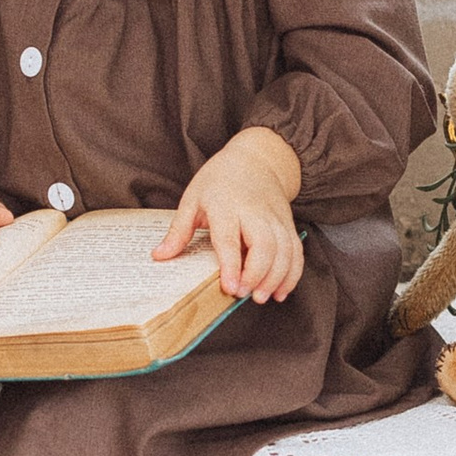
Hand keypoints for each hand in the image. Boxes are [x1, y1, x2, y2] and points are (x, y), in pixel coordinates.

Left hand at [155, 130, 303, 303]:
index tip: (230, 288)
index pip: (230, 238)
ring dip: (277, 277)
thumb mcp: (193, 198)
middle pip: (265, 245)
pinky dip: (292, 273)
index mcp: (225, 205)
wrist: (256, 158)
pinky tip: (280, 292)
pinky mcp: (288, 223)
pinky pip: (296, 250)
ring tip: (262, 297)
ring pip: (285, 250)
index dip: (232, 265)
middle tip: (244, 295)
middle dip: (258, 274)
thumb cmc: (219, 180)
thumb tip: (159, 256)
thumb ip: (179, 230)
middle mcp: (254, 212)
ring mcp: (275, 217)